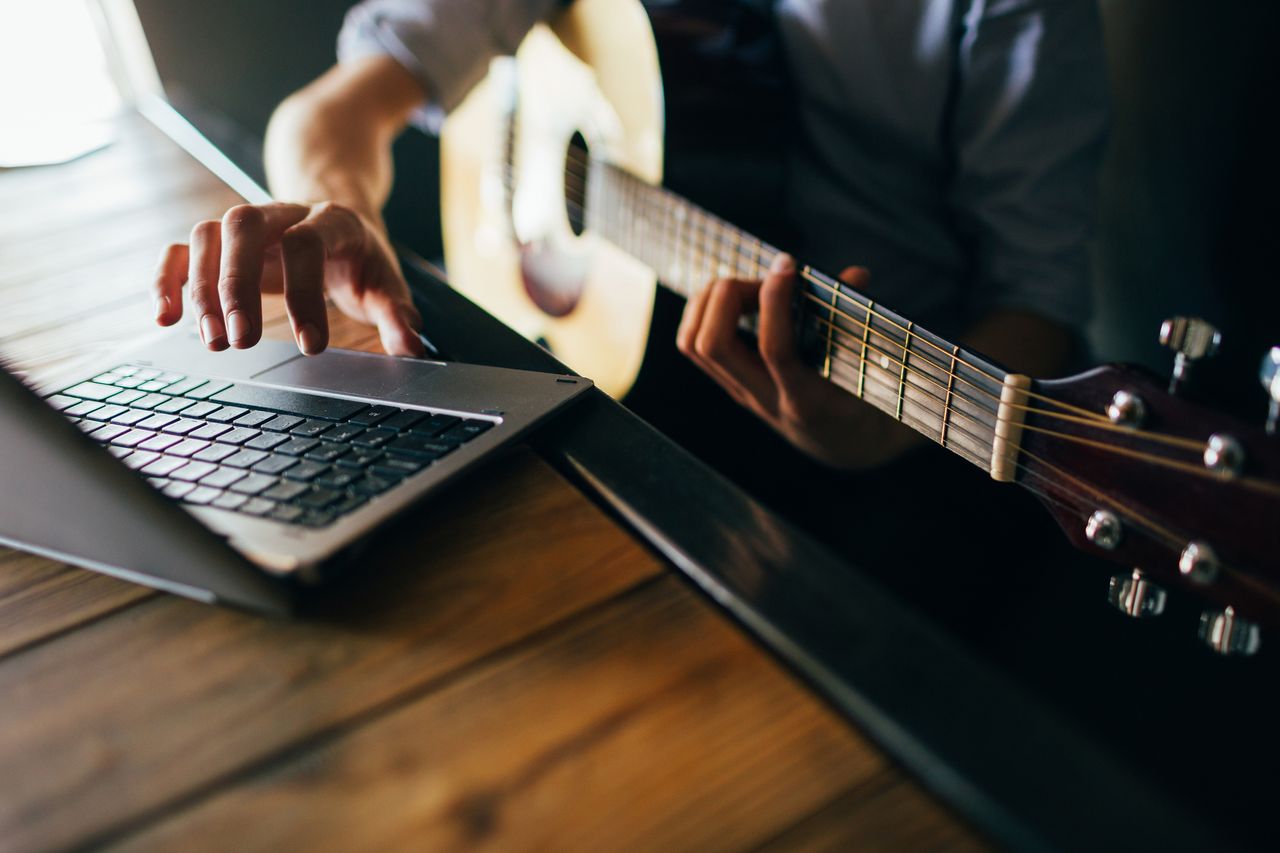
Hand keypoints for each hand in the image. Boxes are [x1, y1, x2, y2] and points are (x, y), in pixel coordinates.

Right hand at [153, 201, 425, 356]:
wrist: (334, 213)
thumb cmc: (360, 258)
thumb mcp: (386, 282)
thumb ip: (398, 315)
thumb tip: (412, 349)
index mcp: (331, 220)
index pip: (308, 242)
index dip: (307, 294)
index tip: (313, 348)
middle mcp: (282, 213)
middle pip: (245, 226)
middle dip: (238, 284)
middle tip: (243, 342)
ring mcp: (246, 224)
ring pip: (209, 234)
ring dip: (203, 288)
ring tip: (214, 341)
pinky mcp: (220, 243)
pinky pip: (182, 250)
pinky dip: (168, 279)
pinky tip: (165, 318)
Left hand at [677, 253, 920, 469]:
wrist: (848, 446)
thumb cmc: (867, 402)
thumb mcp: (875, 370)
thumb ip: (863, 323)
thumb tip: (857, 274)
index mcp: (808, 400)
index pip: (775, 350)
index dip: (775, 302)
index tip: (789, 266)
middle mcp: (766, 399)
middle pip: (714, 346)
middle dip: (728, 296)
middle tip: (764, 279)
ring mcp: (744, 394)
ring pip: (695, 346)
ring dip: (710, 302)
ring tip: (746, 286)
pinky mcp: (733, 386)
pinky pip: (695, 348)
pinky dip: (703, 313)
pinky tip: (734, 299)